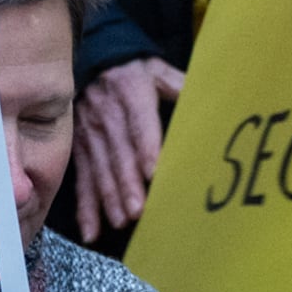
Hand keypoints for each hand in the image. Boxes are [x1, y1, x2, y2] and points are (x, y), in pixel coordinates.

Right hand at [72, 56, 183, 239]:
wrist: (93, 60)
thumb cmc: (134, 71)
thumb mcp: (157, 70)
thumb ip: (180, 85)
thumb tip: (211, 98)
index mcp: (130, 95)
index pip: (139, 124)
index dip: (145, 148)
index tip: (153, 173)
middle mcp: (106, 117)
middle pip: (117, 154)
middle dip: (126, 184)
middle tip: (138, 211)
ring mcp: (90, 135)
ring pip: (99, 170)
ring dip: (108, 198)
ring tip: (120, 221)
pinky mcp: (80, 150)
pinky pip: (81, 180)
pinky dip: (84, 208)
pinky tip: (92, 231)